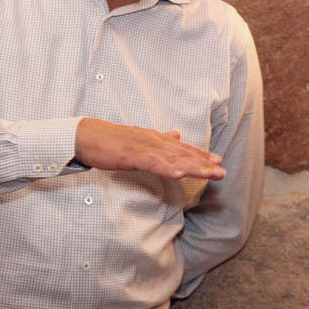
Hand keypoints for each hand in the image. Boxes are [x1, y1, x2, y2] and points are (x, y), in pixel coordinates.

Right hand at [73, 118, 225, 179]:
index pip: (182, 148)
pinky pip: (153, 163)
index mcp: (156, 139)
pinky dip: (167, 168)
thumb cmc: (111, 140)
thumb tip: (176, 134)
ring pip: (173, 159)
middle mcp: (154, 141)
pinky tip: (180, 174)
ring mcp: (144, 147)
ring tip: (210, 173)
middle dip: (204, 163)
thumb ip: (159, 139)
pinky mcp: (132, 155)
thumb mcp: (139, 138)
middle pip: (183, 154)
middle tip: (222, 172)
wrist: (86, 135)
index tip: (218, 162)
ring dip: (193, 167)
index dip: (201, 155)